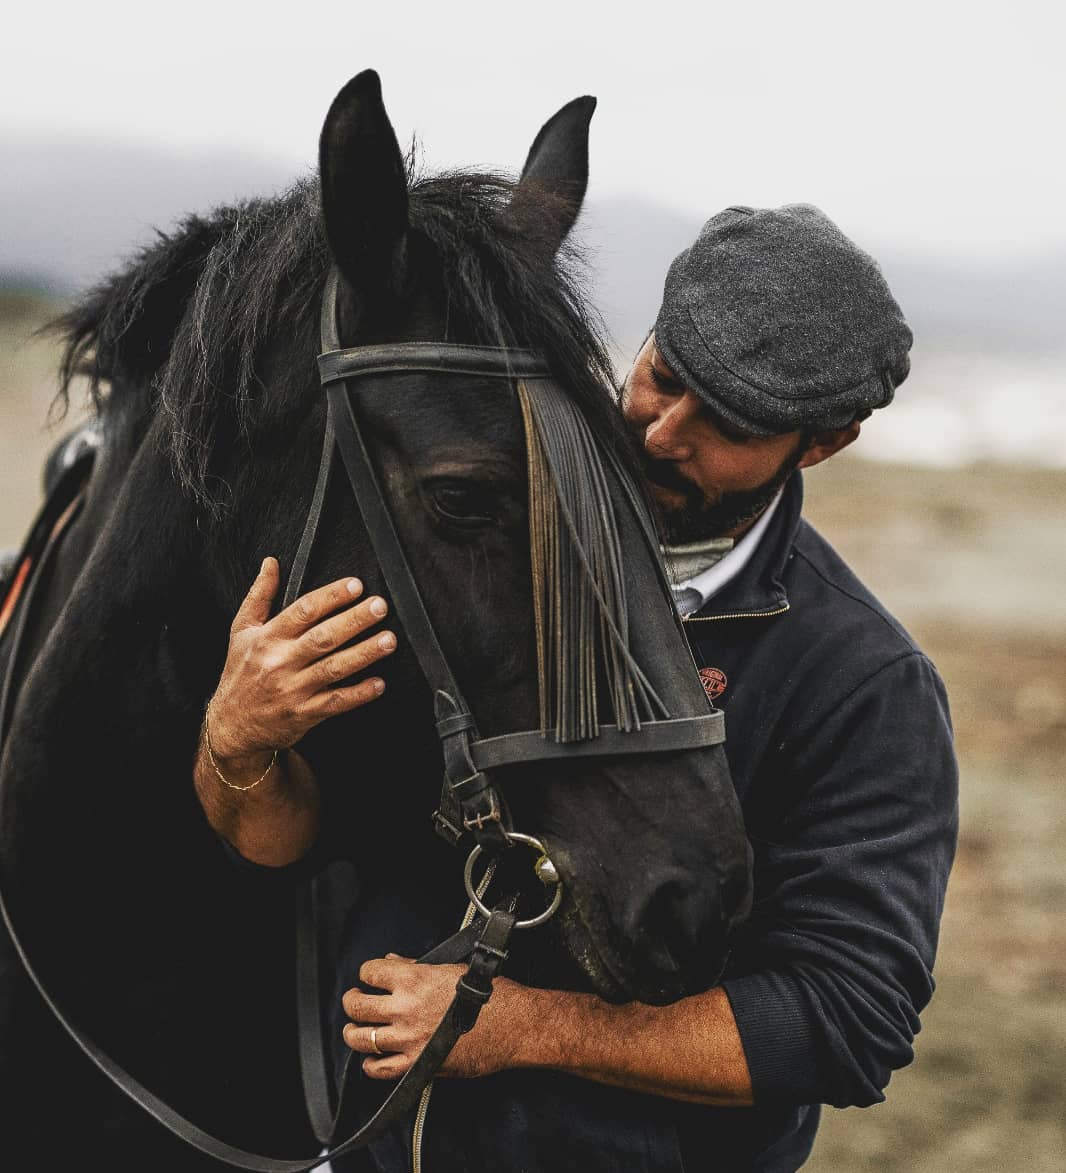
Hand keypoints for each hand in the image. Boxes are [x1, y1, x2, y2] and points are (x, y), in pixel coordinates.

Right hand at [208, 557, 396, 765]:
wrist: (232, 725)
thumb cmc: (240, 674)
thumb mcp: (241, 631)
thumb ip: (259, 595)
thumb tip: (271, 563)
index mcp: (268, 638)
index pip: (303, 611)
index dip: (331, 597)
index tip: (356, 585)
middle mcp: (280, 662)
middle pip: (323, 637)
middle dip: (354, 620)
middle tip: (379, 607)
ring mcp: (293, 690)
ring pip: (334, 669)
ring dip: (364, 654)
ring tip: (388, 640)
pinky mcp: (304, 714)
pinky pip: (335, 703)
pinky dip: (358, 694)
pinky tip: (379, 683)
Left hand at [341, 955, 517, 1080]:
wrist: (514, 1025)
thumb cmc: (490, 995)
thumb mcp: (452, 968)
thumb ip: (416, 966)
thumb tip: (394, 962)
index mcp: (415, 979)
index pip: (370, 971)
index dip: (367, 973)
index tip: (369, 977)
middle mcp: (406, 1008)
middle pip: (358, 1005)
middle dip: (352, 1001)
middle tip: (355, 1000)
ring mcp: (409, 1038)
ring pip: (361, 1038)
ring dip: (354, 1032)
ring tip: (357, 1028)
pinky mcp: (418, 1065)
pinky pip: (379, 1070)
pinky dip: (370, 1064)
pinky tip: (373, 1058)